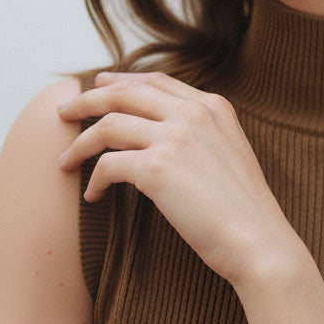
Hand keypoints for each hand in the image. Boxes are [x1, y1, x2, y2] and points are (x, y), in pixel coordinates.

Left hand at [57, 70, 299, 286]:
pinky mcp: (157, 168)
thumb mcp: (231, 154)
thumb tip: (162, 134)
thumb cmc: (245, 211)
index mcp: (213, 106)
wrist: (259, 241)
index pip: (156, 81)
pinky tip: (93, 196)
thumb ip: (202, 134)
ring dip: (80, 143)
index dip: (122, 81)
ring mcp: (175, 137)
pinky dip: (93, 181)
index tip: (98, 86)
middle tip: (64, 112)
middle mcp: (193, 113)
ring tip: (64, 160)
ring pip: (107, 125)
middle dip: (87, 100)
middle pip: (124, 93)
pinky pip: (108, 165)